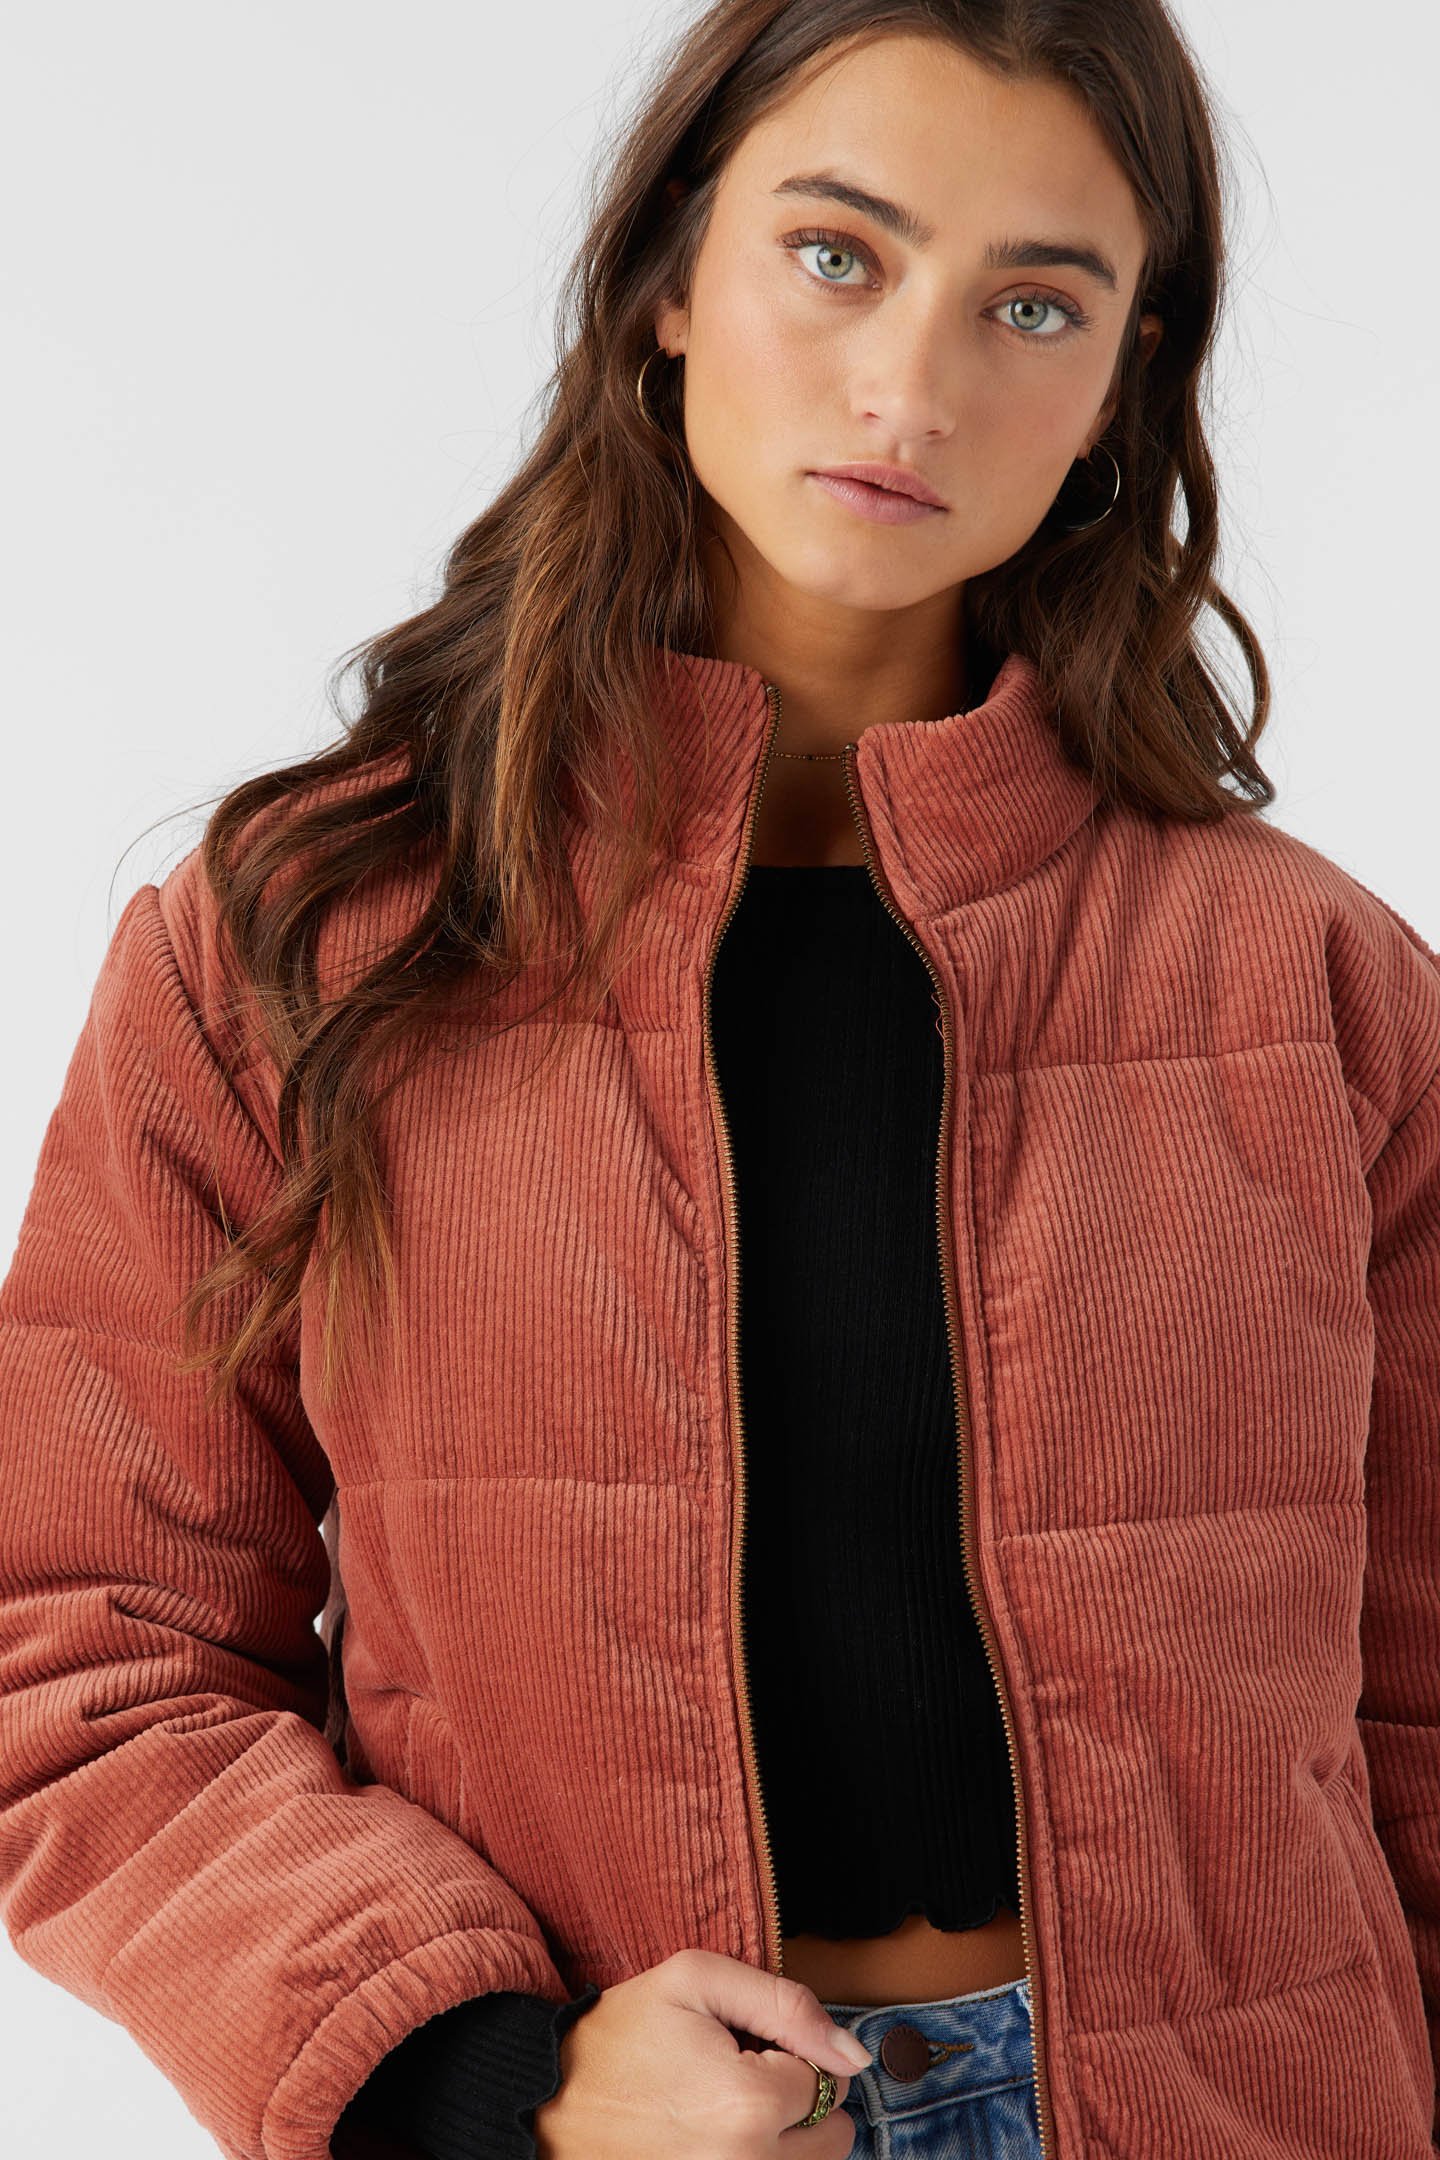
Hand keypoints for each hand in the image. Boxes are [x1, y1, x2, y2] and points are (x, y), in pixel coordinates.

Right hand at [533, 1946, 872, 2157]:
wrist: (548, 2101)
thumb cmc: (620, 2035)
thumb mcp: (697, 1981)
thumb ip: (788, 2006)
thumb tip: (855, 2055)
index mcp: (750, 2106)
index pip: (826, 2075)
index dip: (786, 2050)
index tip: (738, 2043)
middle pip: (834, 2136)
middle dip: (799, 2100)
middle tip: (739, 2077)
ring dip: (784, 2138)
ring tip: (723, 2109)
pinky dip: (757, 2157)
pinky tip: (715, 2137)